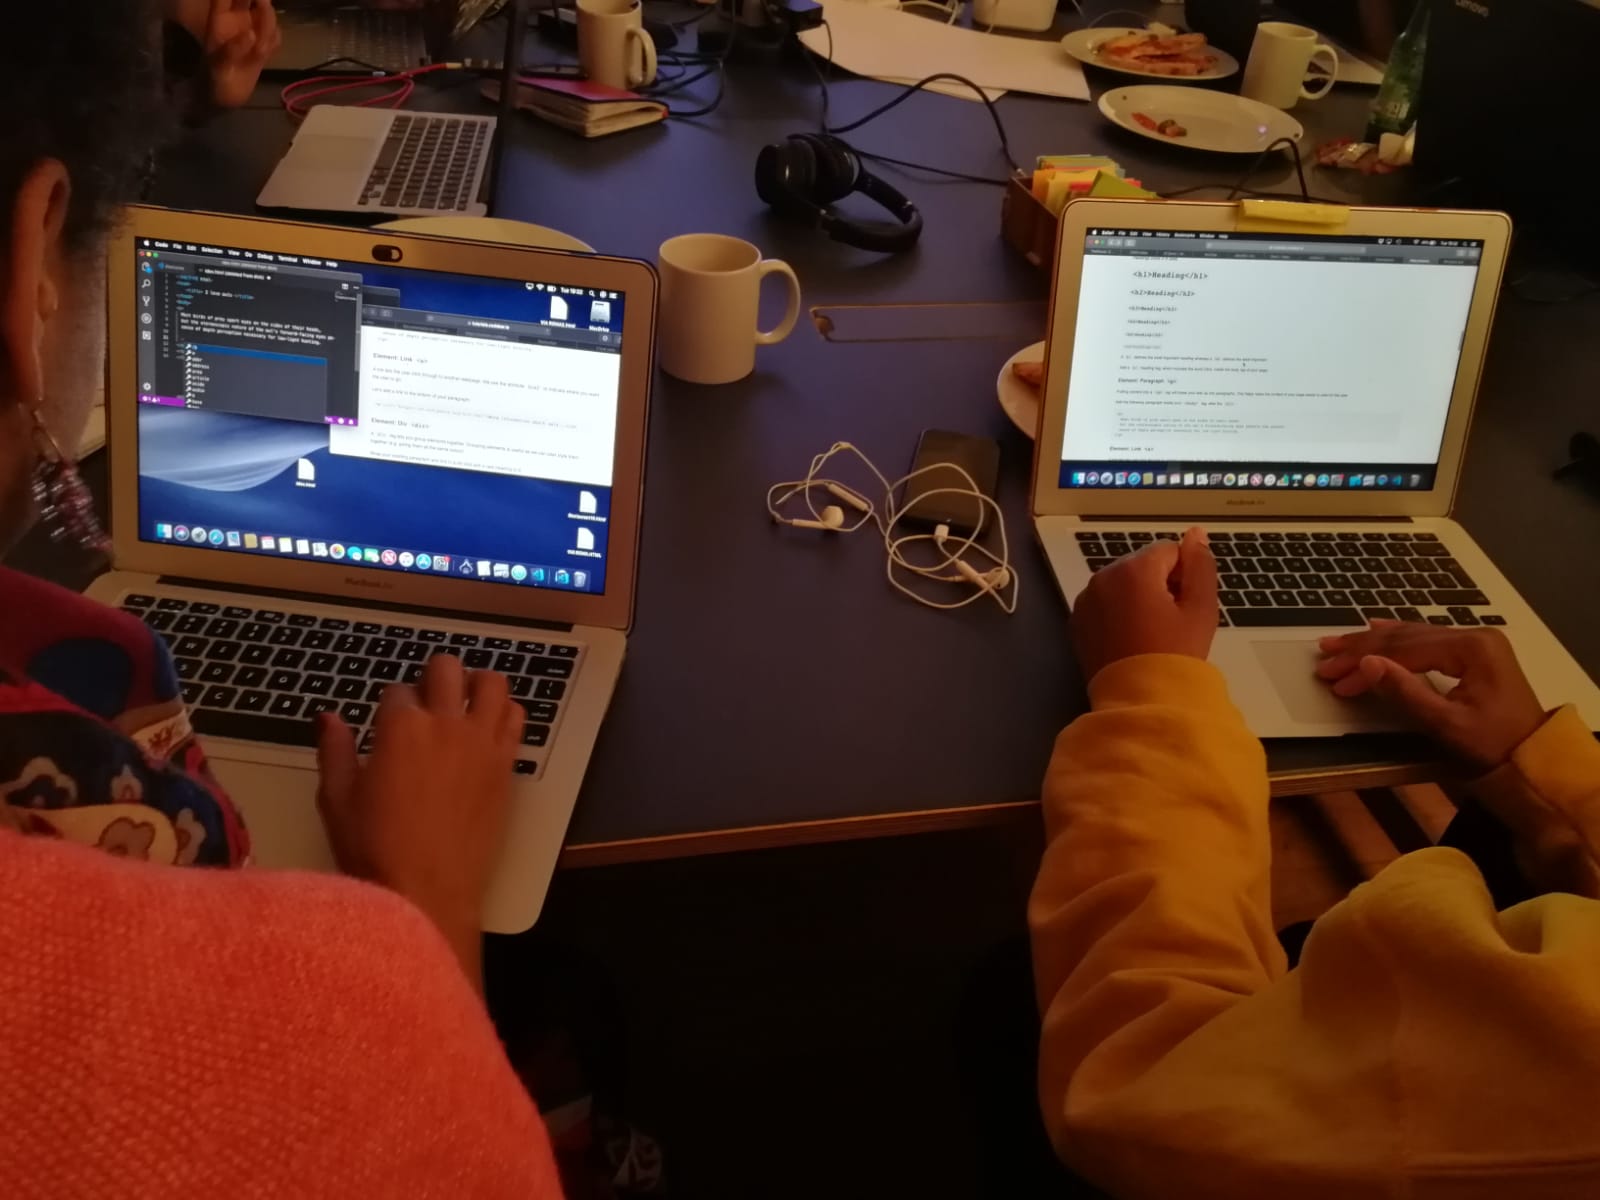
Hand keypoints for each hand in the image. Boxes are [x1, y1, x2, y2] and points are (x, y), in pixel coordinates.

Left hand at [170, 0, 281, 109]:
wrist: (224, 95)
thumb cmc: (215, 77)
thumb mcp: (219, 64)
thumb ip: (233, 49)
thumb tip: (251, 34)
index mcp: (220, 16)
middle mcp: (237, 19)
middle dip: (261, 1)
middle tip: (263, 4)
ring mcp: (252, 31)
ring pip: (267, 16)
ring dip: (269, 26)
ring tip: (260, 49)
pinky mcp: (264, 45)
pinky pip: (275, 36)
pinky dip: (275, 41)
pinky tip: (266, 52)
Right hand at [316, 655, 522, 984]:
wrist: (427, 892)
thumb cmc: (374, 850)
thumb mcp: (338, 800)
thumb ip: (335, 751)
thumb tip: (329, 717)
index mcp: (400, 728)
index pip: (397, 691)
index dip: (391, 705)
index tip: (389, 724)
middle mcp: (446, 724)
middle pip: (447, 669)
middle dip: (434, 677)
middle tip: (428, 701)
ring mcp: (482, 743)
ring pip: (493, 683)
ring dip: (477, 684)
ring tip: (466, 702)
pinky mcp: (506, 766)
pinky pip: (516, 719)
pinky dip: (504, 713)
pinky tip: (489, 728)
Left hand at [1071, 528, 1217, 683]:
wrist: (1140, 700)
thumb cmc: (1175, 654)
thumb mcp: (1200, 608)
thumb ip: (1200, 565)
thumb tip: (1196, 534)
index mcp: (1134, 569)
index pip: (1168, 550)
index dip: (1183, 575)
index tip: (1185, 605)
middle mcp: (1103, 577)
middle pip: (1141, 564)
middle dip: (1159, 583)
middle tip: (1171, 622)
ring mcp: (1086, 599)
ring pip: (1121, 583)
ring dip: (1137, 596)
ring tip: (1151, 632)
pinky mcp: (1077, 621)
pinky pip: (1103, 603)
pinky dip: (1117, 612)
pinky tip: (1130, 638)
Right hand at [1315, 622, 1545, 770]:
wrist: (1535, 759)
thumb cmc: (1492, 745)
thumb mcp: (1447, 723)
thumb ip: (1405, 692)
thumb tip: (1366, 663)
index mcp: (1471, 648)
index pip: (1404, 649)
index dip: (1363, 661)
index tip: (1331, 675)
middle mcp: (1474, 636)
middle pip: (1406, 638)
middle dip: (1361, 648)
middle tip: (1325, 657)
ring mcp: (1476, 642)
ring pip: (1413, 636)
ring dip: (1373, 643)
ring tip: (1338, 644)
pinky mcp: (1475, 653)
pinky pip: (1426, 641)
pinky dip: (1396, 640)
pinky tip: (1377, 629)